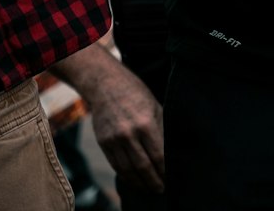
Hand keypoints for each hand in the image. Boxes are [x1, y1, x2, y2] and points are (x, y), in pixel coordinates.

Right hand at [81, 58, 164, 192]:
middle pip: (143, 166)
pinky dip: (125, 176)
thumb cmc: (135, 92)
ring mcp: (114, 140)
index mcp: (146, 123)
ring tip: (148, 189)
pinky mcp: (103, 143)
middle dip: (154, 181)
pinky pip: (115, 165)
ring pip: (128, 170)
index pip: (158, 155)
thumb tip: (169, 150)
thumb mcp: (154, 105)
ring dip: (139, 183)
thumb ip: (161, 127)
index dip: (164, 170)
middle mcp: (129, 134)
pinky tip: (133, 180)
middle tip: (161, 189)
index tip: (170, 179)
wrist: (105, 84)